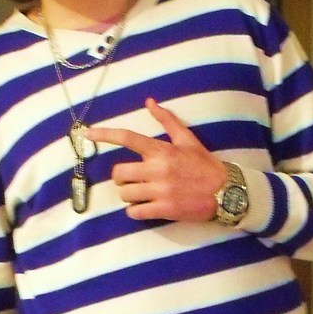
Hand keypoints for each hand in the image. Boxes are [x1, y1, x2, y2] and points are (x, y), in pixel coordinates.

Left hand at [84, 97, 226, 223]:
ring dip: (129, 195)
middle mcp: (157, 169)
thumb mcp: (188, 139)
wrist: (225, 192)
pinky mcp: (164, 210)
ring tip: (141, 194)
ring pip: (125, 194)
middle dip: (121, 177)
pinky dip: (135, 211)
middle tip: (132, 179)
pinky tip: (145, 207)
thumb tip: (149, 101)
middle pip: (119, 172)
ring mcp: (160, 191)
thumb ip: (167, 120)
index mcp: (161, 150)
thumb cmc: (205, 165)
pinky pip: (134, 212)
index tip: (87, 134)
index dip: (104, 135)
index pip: (127, 137)